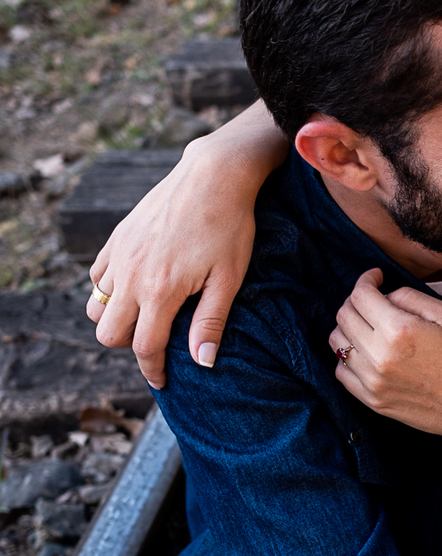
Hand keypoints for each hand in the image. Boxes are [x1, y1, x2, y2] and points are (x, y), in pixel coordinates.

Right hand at [87, 101, 283, 387]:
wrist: (214, 174)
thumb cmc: (231, 226)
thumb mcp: (230, 279)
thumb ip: (211, 322)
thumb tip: (202, 363)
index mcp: (160, 290)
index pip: (144, 346)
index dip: (153, 369)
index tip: (164, 381)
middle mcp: (131, 274)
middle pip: (108, 332)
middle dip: (130, 345)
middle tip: (158, 344)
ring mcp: (119, 254)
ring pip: (96, 304)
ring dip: (116, 317)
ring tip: (148, 316)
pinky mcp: (117, 237)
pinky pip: (98, 275)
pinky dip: (110, 289)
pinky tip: (138, 287)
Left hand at [330, 269, 441, 436]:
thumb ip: (411, 298)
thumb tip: (386, 296)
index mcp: (399, 330)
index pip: (361, 296)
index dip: (366, 280)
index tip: (375, 278)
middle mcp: (379, 356)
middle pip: (344, 317)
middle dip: (356, 301)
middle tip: (374, 299)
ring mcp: (373, 382)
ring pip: (337, 343)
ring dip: (349, 327)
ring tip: (369, 325)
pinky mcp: (373, 401)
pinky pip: (342, 373)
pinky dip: (348, 357)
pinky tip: (367, 352)